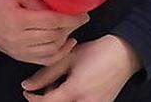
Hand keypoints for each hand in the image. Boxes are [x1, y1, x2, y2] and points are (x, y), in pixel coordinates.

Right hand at [0, 0, 86, 64]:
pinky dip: (58, 54)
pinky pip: (44, 60)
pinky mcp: (19, 57)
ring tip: (72, 29)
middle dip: (70, 27)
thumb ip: (38, 2)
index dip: (70, 18)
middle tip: (79, 19)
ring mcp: (19, 50)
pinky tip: (66, 44)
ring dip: (65, 40)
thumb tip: (59, 7)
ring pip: (51, 50)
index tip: (82, 15)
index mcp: (17, 20)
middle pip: (53, 36)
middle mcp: (19, 38)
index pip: (51, 21)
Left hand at [22, 35, 141, 100]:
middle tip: (48, 84)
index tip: (28, 91)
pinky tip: (72, 88)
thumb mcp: (66, 59)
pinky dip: (71, 100)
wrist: (123, 55)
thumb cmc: (95, 53)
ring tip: (62, 84)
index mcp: (75, 91)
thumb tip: (27, 86)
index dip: (33, 99)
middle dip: (47, 99)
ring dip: (60, 100)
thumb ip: (45, 75)